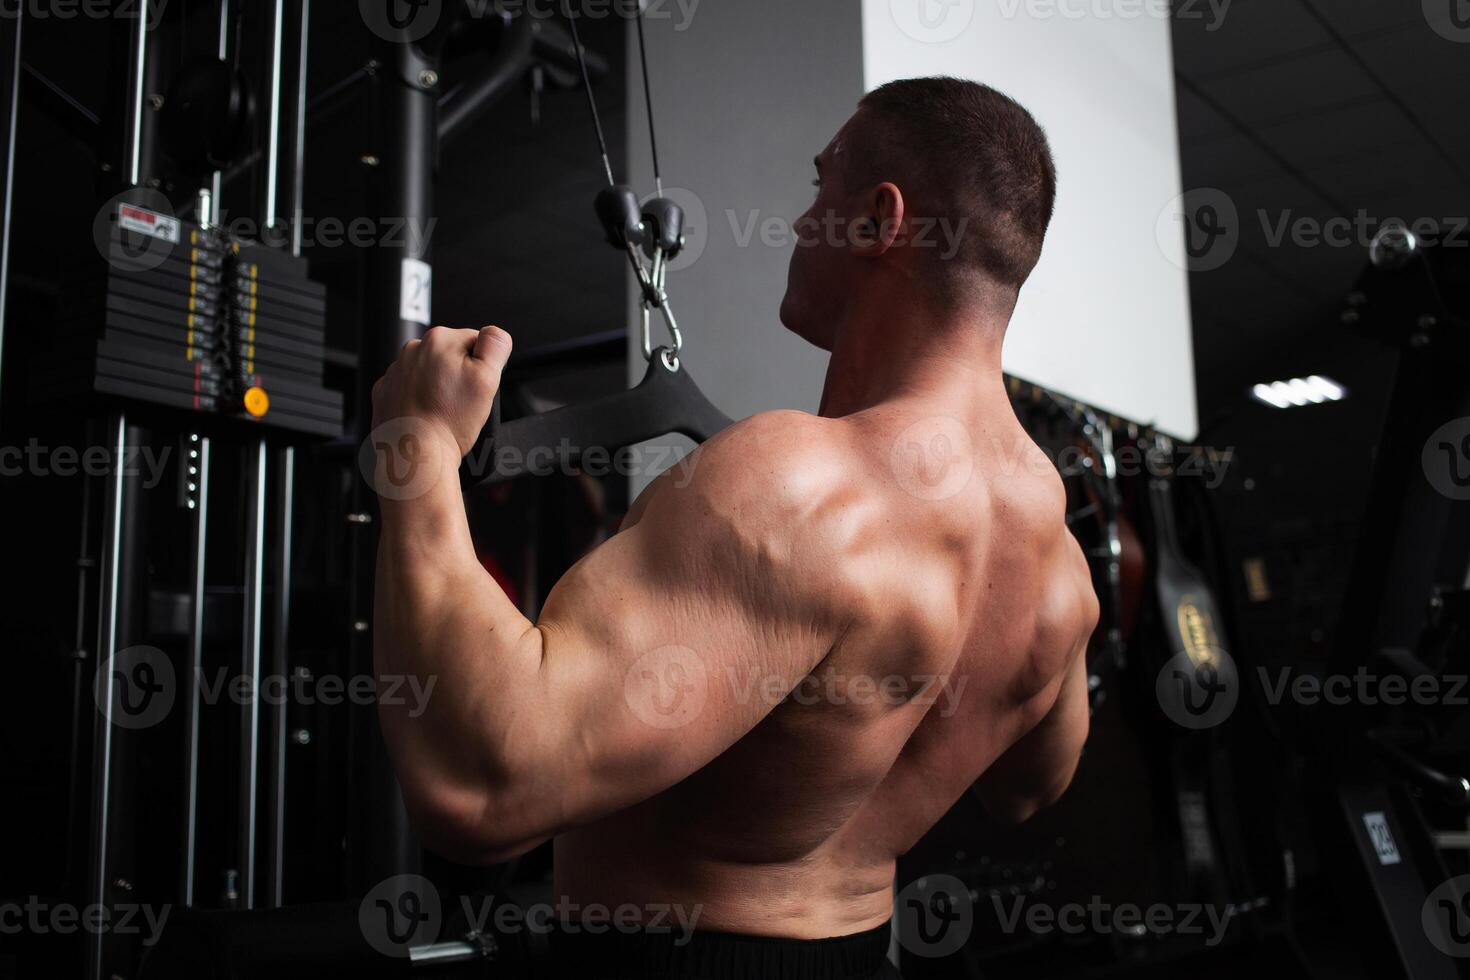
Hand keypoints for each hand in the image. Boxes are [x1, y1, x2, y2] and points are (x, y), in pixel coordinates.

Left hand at [371, 325, 511, 458]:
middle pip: (449, 356)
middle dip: (458, 375)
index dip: (482, 365)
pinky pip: (409, 390)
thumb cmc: (449, 422)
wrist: (415, 455)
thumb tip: (494, 333)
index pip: (474, 341)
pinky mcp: (385, 392)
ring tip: (443, 412)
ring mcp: (396, 371)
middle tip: (462, 402)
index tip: (476, 386)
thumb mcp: (487, 379)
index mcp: (439, 340)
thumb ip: (495, 345)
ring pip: (428, 373)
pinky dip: (418, 400)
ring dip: (438, 387)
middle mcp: (413, 350)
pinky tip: (426, 416)